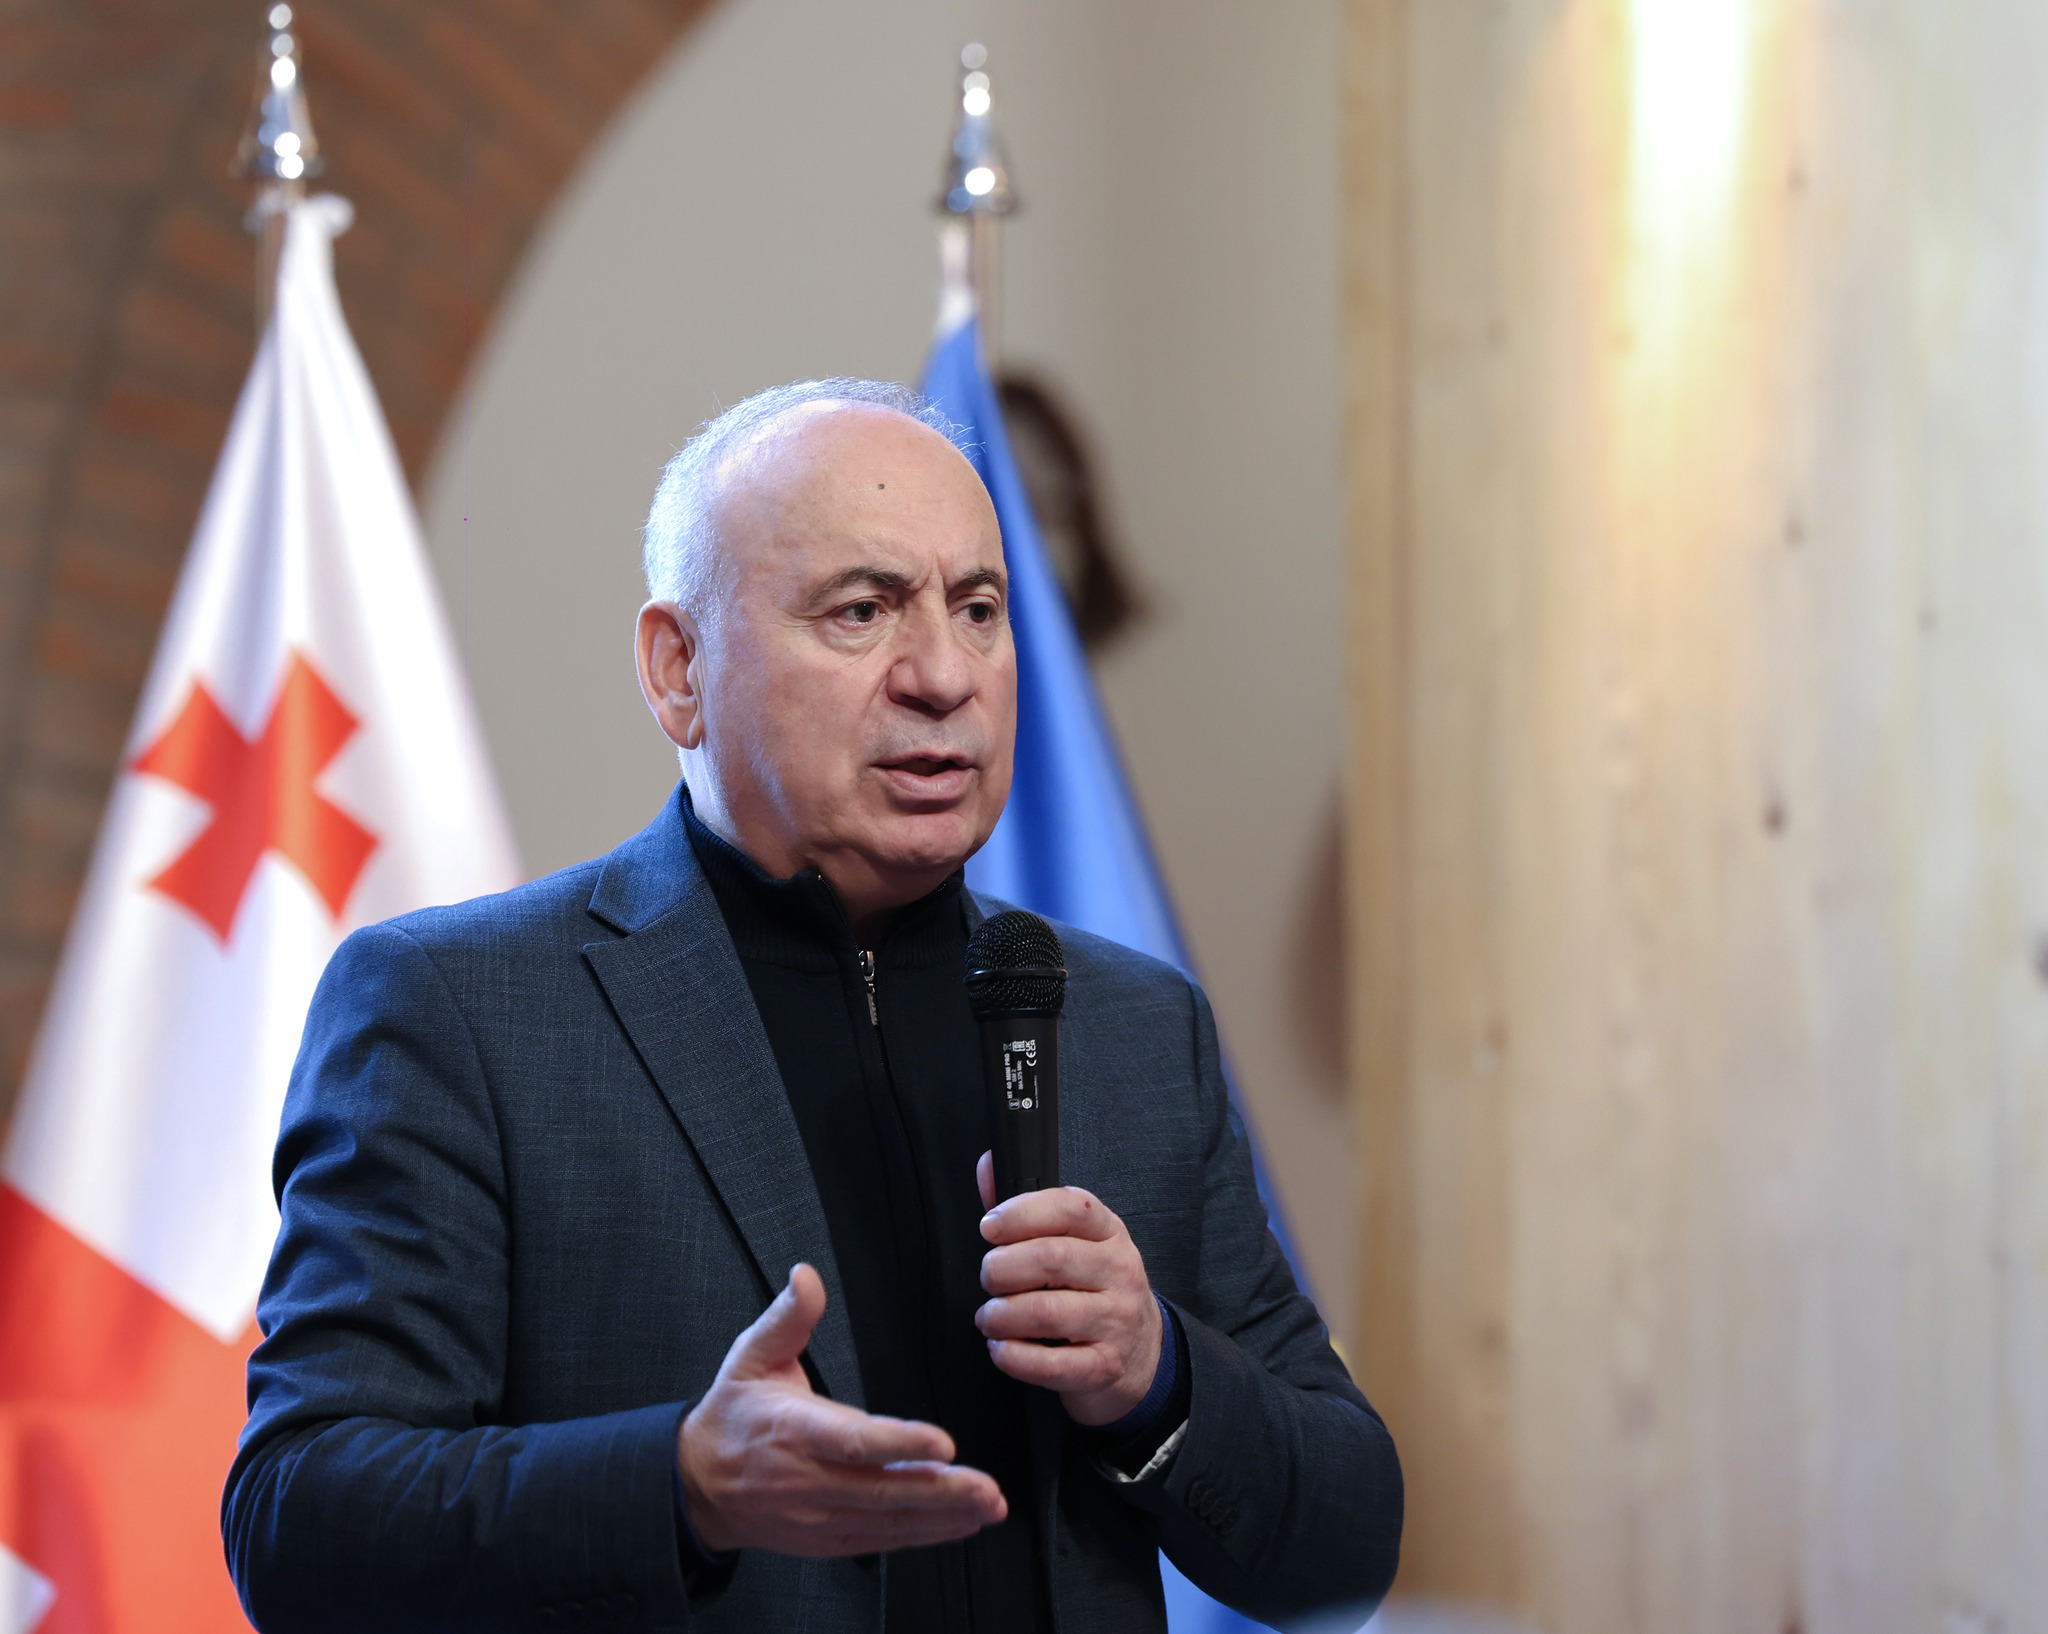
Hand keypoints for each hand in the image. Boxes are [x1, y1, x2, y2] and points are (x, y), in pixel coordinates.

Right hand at [678, 1264, 1007, 1555]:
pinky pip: (882, 1539)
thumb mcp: (750, 1356)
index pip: (852, 1441)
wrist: (698, 1484)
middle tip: (986, 1487)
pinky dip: (924, 1534)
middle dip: (940, 1490)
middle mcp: (809, 1480)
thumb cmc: (735, 1414)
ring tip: (987, 1505)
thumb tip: (807, 1276)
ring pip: (888, 1521)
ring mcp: (819, 1517)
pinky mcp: (827, 1540)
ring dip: (943, 1516)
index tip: (943, 1443)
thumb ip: (787, 1317)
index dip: (899, 1444)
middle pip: (882, 1490)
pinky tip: (960, 1523)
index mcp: (794, 1431)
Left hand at [974, 1152, 1163, 1426]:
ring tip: (990, 1317)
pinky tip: (1002, 1348)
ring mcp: (1116, 1321)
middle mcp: (1118, 1271)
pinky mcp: (1104, 1366)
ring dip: (1001, 1315)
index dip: (1022, 1213)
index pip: (1070, 1207)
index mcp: (1108, 1232)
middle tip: (988, 1278)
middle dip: (1002, 1268)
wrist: (1140, 1353)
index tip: (989, 1227)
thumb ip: (1026, 1209)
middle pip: (1051, 1258)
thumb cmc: (1092, 1290)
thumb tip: (987, 1166)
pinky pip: (1050, 1364)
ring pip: (1047, 1312)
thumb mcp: (1073, 1242)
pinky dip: (1013, 1357)